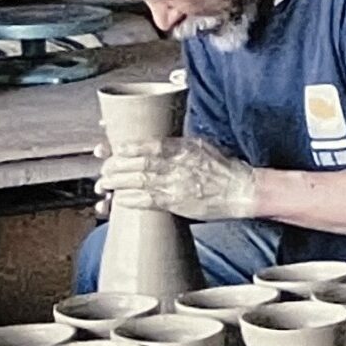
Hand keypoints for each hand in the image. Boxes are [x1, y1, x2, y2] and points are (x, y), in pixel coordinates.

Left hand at [96, 136, 259, 219]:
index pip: (147, 145)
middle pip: (137, 163)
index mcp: (182, 148)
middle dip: (116, 165)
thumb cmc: (225, 168)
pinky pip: (148, 201)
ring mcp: (175, 184)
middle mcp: (176, 164)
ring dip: (117, 182)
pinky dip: (131, 200)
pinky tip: (120, 200)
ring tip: (104, 184)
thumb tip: (161, 142)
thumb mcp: (203, 146)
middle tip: (104, 168)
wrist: (242, 190)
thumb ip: (181, 144)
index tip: (112, 148)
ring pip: (137, 181)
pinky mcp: (176, 203)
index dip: (126, 147)